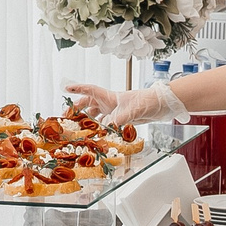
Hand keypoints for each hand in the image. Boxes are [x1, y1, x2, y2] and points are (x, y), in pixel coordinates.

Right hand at [63, 82, 187, 126]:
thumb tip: (109, 129)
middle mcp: (109, 103)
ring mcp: (114, 111)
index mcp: (109, 97)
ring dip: (87, 120)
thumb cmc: (147, 101)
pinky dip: (100, 129)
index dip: (77, 89)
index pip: (90, 90)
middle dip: (76, 109)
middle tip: (67, 117)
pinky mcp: (120, 119)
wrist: (160, 105)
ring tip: (78, 129)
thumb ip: (120, 120)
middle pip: (88, 103)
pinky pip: (105, 124)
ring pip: (96, 114)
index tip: (65, 89)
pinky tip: (97, 136)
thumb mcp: (132, 111)